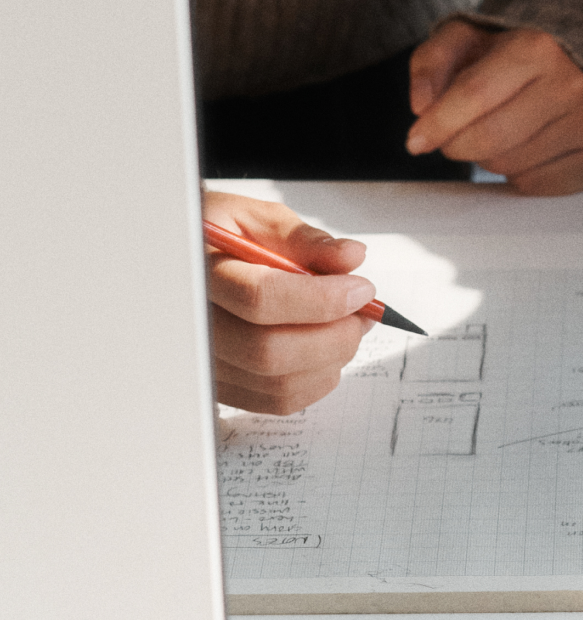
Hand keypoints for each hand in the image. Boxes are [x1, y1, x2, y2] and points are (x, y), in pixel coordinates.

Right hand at [203, 192, 374, 415]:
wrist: (182, 263)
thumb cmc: (217, 237)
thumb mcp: (253, 218)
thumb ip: (304, 239)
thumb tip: (350, 258)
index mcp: (200, 273)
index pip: (261, 298)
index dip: (322, 298)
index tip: (362, 289)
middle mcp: (195, 326)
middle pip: (270, 351)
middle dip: (334, 335)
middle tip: (364, 313)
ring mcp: (205, 363)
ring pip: (277, 384)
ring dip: (331, 359)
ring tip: (349, 326)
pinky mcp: (222, 386)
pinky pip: (275, 401)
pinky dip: (316, 380)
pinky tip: (326, 350)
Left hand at [406, 22, 582, 193]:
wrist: (580, 62)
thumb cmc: (515, 54)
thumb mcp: (467, 38)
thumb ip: (432, 62)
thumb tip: (421, 105)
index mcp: (536, 48)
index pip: (475, 95)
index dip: (438, 123)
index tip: (416, 140)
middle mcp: (570, 85)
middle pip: (489, 138)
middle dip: (457, 144)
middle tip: (455, 135)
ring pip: (508, 165)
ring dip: (488, 157)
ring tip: (500, 131)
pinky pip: (534, 185)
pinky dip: (517, 174)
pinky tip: (525, 148)